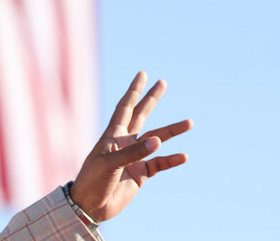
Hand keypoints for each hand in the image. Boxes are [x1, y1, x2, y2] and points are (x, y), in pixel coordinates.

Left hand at [69, 71, 192, 222]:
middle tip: (163, 82)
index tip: (142, 74)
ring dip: (171, 131)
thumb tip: (158, 141)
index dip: (133, 91)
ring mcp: (133, 158)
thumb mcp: (109, 164)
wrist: (90, 206)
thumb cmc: (92, 180)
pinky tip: (183, 156)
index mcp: (112, 135)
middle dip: (151, 99)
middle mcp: (125, 142)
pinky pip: (159, 164)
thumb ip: (133, 153)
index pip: (125, 107)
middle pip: (141, 115)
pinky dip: (171, 160)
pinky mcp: (140, 174)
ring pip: (156, 140)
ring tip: (189, 122)